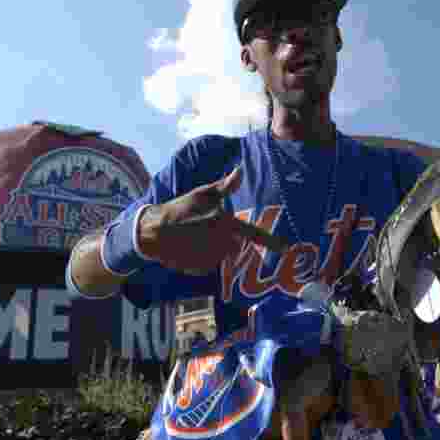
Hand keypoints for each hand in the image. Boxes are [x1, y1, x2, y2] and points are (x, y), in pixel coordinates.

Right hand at [137, 167, 288, 274]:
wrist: (153, 233)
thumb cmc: (179, 209)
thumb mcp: (202, 194)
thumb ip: (224, 186)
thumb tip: (240, 170)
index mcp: (223, 222)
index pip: (252, 233)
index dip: (270, 241)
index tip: (286, 248)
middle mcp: (220, 242)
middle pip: (235, 244)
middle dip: (224, 238)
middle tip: (203, 229)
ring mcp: (211, 258)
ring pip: (223, 255)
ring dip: (214, 248)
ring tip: (195, 238)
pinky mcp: (202, 269)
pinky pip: (210, 264)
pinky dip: (203, 258)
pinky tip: (190, 248)